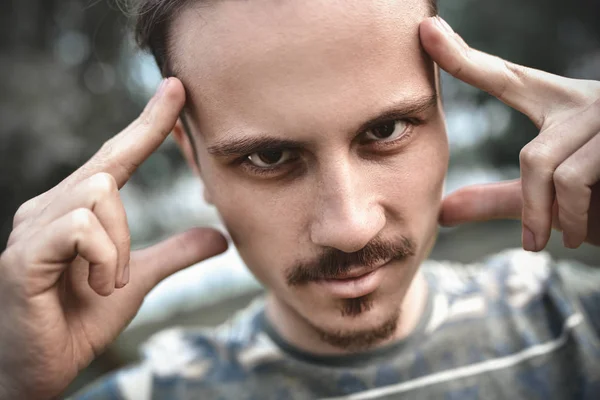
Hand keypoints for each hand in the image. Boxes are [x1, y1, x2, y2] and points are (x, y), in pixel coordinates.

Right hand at [0, 78, 227, 398]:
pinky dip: (104, 258)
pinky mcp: (24, 257)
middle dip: (129, 220)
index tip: (177, 88)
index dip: (148, 122)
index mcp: (73, 208)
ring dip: (119, 245)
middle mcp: (49, 207)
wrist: (42, 369)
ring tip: (107, 283)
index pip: (116, 154)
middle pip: (110, 169)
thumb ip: (173, 254)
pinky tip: (98, 286)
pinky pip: (81, 228)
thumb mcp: (137, 280)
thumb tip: (220, 236)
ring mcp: (32, 228)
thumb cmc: (80, 320)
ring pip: (100, 194)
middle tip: (120, 271)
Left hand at [420, 16, 599, 249]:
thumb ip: (499, 200)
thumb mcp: (546, 199)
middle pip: (533, 158)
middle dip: (532, 208)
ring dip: (557, 217)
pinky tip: (584, 234)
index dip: (464, 58)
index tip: (426, 29)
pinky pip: (579, 180)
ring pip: (554, 171)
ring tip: (568, 238)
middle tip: (535, 241)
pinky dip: (575, 218)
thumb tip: (442, 211)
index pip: (506, 78)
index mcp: (562, 105)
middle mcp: (588, 101)